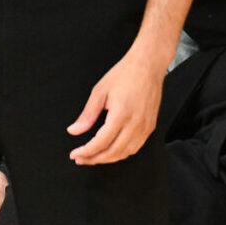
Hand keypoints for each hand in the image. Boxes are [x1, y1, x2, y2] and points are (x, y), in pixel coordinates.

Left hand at [68, 49, 164, 164]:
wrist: (147, 65)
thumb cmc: (125, 74)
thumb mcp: (100, 91)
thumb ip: (87, 115)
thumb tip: (74, 131)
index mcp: (121, 114)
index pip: (101, 142)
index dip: (86, 152)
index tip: (75, 155)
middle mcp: (135, 123)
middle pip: (113, 152)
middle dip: (95, 159)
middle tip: (81, 159)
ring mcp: (145, 126)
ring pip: (125, 153)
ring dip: (108, 158)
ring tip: (94, 156)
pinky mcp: (150, 126)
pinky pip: (135, 147)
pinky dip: (121, 153)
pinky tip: (111, 150)